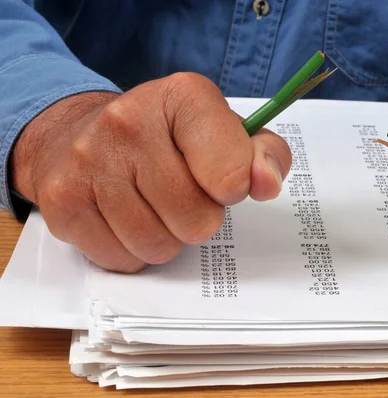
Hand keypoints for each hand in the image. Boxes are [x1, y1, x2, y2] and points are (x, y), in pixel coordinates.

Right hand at [9, 73, 291, 272]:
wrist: (78, 135)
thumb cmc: (166, 138)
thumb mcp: (224, 132)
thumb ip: (263, 154)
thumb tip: (267, 183)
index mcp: (183, 96)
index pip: (231, 173)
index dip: (235, 189)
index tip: (225, 183)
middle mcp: (129, 120)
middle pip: (197, 219)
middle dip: (198, 217)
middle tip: (183, 194)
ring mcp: (89, 161)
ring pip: (158, 245)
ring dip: (165, 237)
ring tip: (153, 206)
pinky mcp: (62, 202)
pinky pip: (122, 259)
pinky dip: (131, 251)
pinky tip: (124, 218)